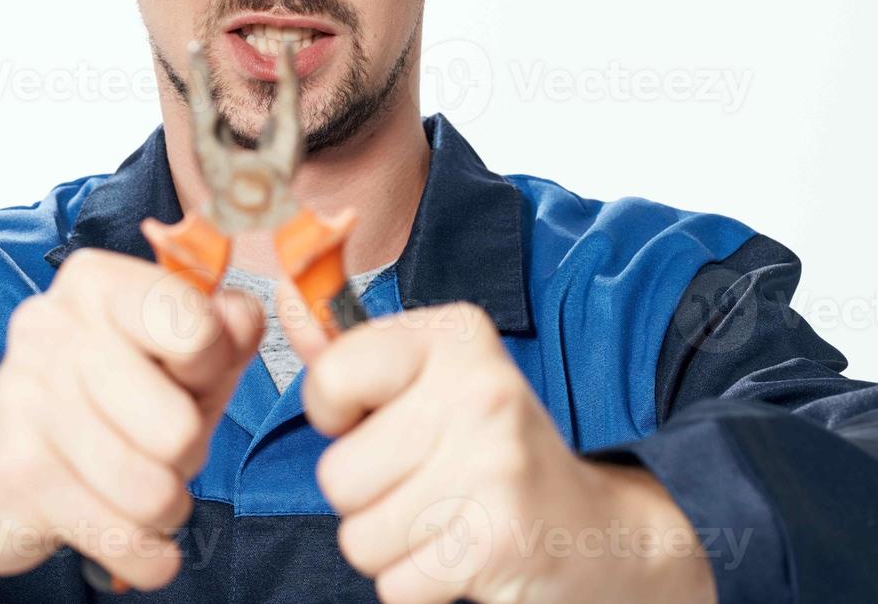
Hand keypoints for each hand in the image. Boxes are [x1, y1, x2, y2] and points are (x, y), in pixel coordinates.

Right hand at [0, 248, 262, 600]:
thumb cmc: (98, 405)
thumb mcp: (171, 359)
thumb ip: (222, 333)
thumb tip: (243, 318)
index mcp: (97, 283)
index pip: (194, 325)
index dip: (212, 367)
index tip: (189, 375)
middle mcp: (52, 328)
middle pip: (178, 427)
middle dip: (187, 454)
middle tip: (158, 447)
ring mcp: (27, 401)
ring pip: (152, 492)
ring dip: (164, 507)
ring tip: (139, 489)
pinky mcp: (15, 475)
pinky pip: (124, 539)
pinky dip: (147, 554)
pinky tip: (127, 533)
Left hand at [279, 292, 716, 603]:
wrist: (596, 531)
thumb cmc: (492, 451)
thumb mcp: (431, 383)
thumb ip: (351, 353)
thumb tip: (281, 301)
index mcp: (456, 338)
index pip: (331, 376)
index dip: (334, 413)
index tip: (376, 419)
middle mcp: (479, 390)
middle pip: (338, 474)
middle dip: (366, 496)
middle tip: (424, 483)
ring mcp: (492, 465)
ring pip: (360, 536)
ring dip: (389, 544)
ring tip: (442, 519)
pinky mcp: (496, 540)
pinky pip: (394, 585)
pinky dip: (417, 585)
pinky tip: (458, 555)